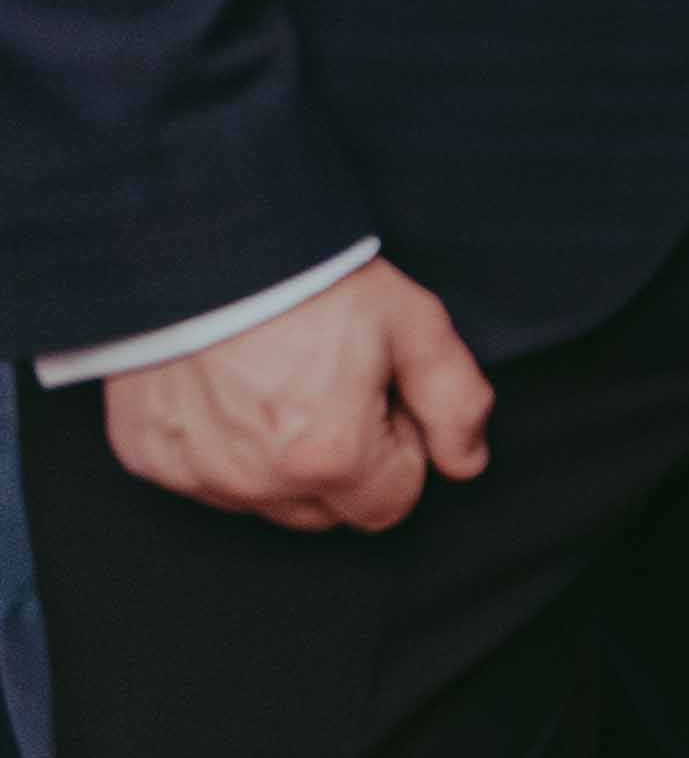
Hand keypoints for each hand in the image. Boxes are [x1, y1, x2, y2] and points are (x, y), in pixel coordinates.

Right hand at [105, 258, 494, 530]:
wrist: (200, 246)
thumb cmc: (311, 281)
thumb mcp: (413, 324)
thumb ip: (455, 401)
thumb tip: (467, 463)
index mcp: (330, 457)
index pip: (392, 501)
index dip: (399, 448)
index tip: (380, 396)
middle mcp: (257, 483)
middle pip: (329, 511)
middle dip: (346, 465)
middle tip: (332, 387)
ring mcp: (197, 475)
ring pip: (265, 501)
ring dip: (284, 463)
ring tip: (280, 382)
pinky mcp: (151, 458)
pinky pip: (205, 479)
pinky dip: (224, 447)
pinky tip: (230, 388)